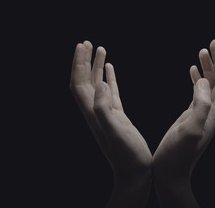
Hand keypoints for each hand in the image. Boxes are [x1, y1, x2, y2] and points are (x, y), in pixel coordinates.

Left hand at [69, 41, 151, 206]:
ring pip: (97, 84)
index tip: (82, 46)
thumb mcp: (115, 131)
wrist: (135, 171)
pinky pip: (110, 92)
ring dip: (96, 66)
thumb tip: (98, 83)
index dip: (78, 64)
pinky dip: (108, 78)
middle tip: (88, 43)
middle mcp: (96, 111)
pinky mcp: (117, 115)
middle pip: (84, 81)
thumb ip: (104, 108)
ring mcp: (106, 113)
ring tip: (101, 49)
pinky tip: (110, 69)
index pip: (79, 83)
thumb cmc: (127, 156)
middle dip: (84, 61)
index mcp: (92, 112)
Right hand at [153, 40, 214, 206]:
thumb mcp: (190, 131)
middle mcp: (213, 111)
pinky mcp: (192, 114)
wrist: (170, 171)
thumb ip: (200, 106)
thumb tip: (205, 83)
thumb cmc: (177, 155)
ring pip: (211, 84)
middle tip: (214, 42)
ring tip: (204, 50)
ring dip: (210, 66)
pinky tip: (194, 69)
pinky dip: (198, 78)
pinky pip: (199, 92)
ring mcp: (203, 112)